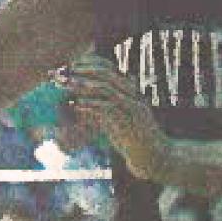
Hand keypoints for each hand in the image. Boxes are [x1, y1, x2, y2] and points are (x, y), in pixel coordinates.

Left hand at [60, 55, 169, 178]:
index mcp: (130, 92)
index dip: (91, 63)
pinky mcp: (129, 121)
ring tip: (69, 84)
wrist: (154, 157)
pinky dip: (91, 104)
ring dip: (85, 85)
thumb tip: (79, 102)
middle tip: (68, 71)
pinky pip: (108, 108)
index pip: (110, 69)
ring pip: (107, 89)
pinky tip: (78, 105)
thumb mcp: (116, 120)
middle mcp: (133, 96)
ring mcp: (132, 107)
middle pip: (108, 75)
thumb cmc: (133, 139)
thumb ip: (102, 109)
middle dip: (86, 70)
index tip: (73, 63)